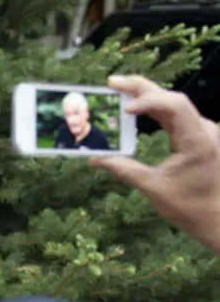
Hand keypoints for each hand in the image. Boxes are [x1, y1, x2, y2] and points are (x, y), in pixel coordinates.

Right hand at [90, 74, 219, 253]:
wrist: (217, 218)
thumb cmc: (189, 206)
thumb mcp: (153, 187)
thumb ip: (124, 169)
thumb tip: (94, 160)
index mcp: (197, 140)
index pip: (174, 107)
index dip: (148, 101)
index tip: (125, 110)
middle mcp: (203, 129)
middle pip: (171, 98)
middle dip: (141, 88)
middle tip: (112, 83)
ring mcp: (201, 132)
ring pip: (173, 104)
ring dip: (146, 96)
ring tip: (119, 91)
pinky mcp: (197, 137)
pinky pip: (174, 115)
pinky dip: (154, 109)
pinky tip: (136, 109)